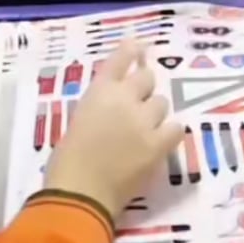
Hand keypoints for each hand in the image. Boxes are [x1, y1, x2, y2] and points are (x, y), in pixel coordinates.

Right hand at [45, 40, 181, 222]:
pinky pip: (176, 128)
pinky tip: (161, 141)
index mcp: (99, 90)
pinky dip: (169, 133)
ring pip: (161, 102)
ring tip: (145, 131)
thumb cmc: (67, 162)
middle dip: (143, 89)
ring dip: (154, 113)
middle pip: (147, 77)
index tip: (139, 47)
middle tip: (137, 107)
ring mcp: (143, 120)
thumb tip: (112, 107)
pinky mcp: (158, 144)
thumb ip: (98, 106)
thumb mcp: (78, 120)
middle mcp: (124, 97)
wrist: (79, 195)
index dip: (132, 50)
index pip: (121, 58)